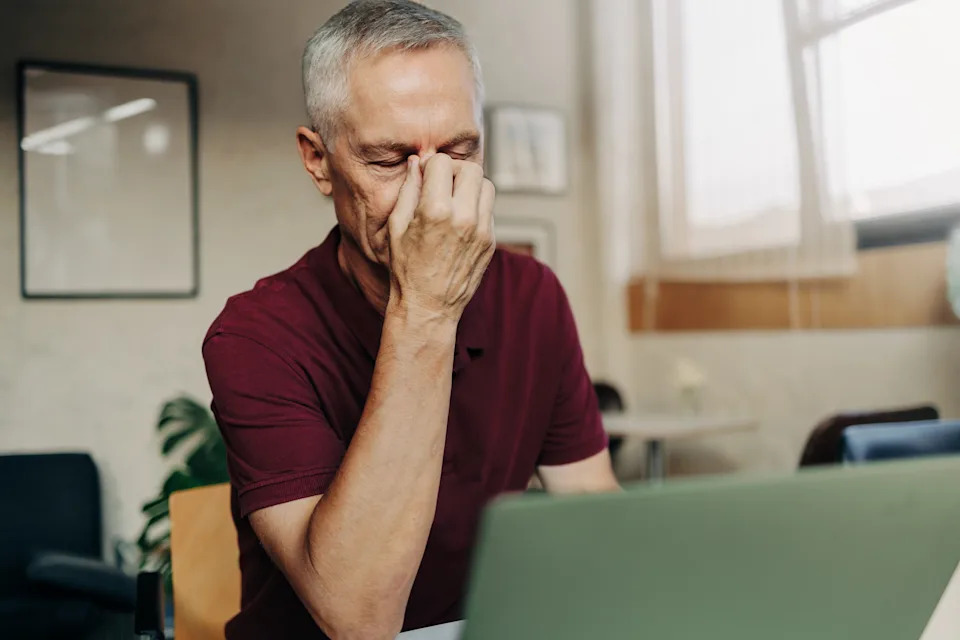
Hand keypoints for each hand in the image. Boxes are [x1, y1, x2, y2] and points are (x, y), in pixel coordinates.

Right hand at [386, 153, 495, 321]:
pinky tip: (460, 220)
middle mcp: (463, 218)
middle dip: (455, 170)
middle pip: (471, 169)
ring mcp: (481, 231)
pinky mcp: (490, 242)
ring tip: (454, 199)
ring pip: (487, 186)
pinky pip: (489, 210)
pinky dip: (476, 207)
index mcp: (435, 211)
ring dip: (470, 186)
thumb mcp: (397, 226)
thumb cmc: (406, 269)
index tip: (426, 176)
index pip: (443, 163)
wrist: (428, 307)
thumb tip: (417, 162)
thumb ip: (409, 189)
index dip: (431, 166)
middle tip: (442, 184)